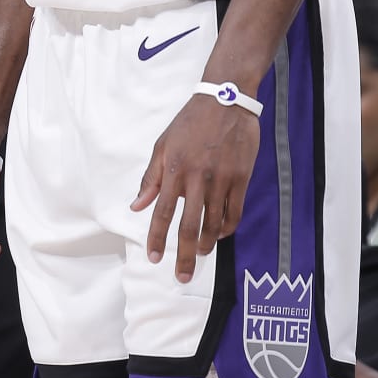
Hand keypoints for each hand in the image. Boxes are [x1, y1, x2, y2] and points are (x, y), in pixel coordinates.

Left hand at [130, 94, 259, 282]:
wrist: (225, 101)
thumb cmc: (189, 122)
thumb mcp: (163, 145)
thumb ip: (151, 177)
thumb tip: (137, 206)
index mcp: (174, 170)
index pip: (163, 212)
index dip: (158, 238)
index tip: (155, 258)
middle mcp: (197, 178)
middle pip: (189, 226)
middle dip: (184, 256)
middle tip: (182, 276)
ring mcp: (221, 180)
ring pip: (214, 223)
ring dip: (206, 243)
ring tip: (200, 253)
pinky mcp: (241, 178)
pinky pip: (234, 212)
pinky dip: (227, 228)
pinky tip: (220, 234)